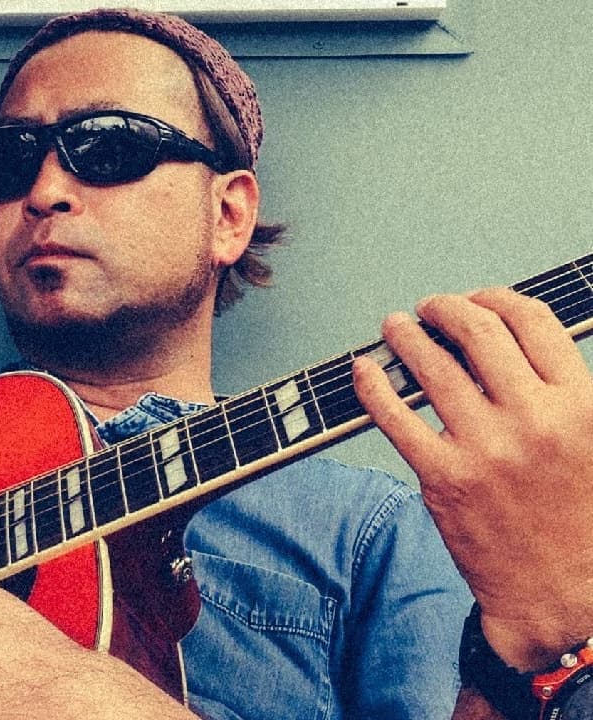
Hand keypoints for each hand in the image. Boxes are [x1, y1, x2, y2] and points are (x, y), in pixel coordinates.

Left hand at [352, 288, 592, 669]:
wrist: (562, 594)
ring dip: (406, 337)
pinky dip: (373, 388)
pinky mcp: (443, 478)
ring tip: (394, 327)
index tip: (477, 299)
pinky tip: (363, 370)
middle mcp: (532, 418)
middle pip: (477, 332)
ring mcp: (484, 448)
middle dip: (446, 309)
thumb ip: (563, 391)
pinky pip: (395, 418)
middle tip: (429, 308)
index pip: (531, 322)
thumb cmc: (579, 518)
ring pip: (432, 368)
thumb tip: (515, 341)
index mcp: (579, 403)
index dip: (496, 299)